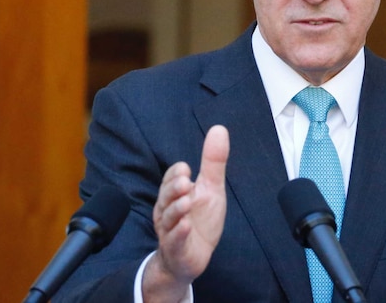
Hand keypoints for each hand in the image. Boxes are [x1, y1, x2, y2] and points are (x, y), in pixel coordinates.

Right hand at [143, 125, 229, 301]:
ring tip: (187, 202)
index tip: (187, 170)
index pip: (171, 179)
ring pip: (168, 218)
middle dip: (174, 188)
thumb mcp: (211, 188)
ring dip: (177, 210)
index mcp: (175, 194)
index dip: (177, 174)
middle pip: (166, 196)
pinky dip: (180, 233)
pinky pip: (174, 241)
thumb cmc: (200, 220)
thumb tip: (219, 129)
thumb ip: (213, 161)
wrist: (192, 257)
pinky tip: (186, 226)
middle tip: (186, 182)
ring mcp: (170, 231)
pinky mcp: (176, 250)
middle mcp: (168, 211)